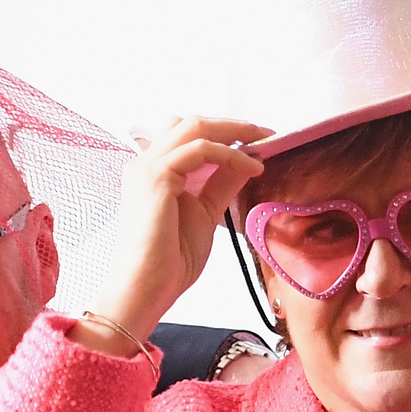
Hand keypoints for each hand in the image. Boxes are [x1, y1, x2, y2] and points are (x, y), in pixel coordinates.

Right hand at [88, 115, 265, 355]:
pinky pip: (199, 149)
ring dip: (233, 131)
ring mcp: (147, 167)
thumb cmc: (169, 262)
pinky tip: (251, 166)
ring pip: (194, 127)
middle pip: (190, 122)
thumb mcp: (206, 214)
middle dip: (231, 124)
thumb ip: (221, 185)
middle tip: (265, 133)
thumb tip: (245, 162)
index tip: (257, 142)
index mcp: (154, 172)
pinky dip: (229, 153)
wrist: (145, 288)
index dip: (223, 133)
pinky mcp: (156, 177)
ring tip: (263, 142)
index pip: (187, 136)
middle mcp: (145, 162)